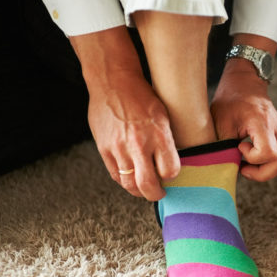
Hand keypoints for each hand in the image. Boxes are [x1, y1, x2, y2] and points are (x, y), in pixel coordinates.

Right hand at [87, 70, 179, 199]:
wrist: (112, 82)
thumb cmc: (142, 97)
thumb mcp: (164, 116)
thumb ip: (166, 141)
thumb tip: (170, 164)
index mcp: (159, 134)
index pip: (170, 170)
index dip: (172, 177)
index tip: (171, 175)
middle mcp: (138, 143)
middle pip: (148, 185)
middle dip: (155, 194)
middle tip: (159, 193)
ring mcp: (119, 148)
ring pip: (129, 184)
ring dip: (138, 190)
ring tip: (144, 187)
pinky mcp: (104, 149)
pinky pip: (115, 175)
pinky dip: (124, 181)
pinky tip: (131, 177)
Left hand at [210, 58, 276, 181]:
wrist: (245, 81)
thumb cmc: (229, 100)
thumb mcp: (220, 122)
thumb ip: (224, 146)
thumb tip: (225, 168)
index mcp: (262, 122)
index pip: (269, 153)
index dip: (253, 158)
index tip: (239, 147)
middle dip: (262, 173)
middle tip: (244, 168)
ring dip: (266, 169)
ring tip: (247, 164)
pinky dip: (267, 162)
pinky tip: (251, 156)